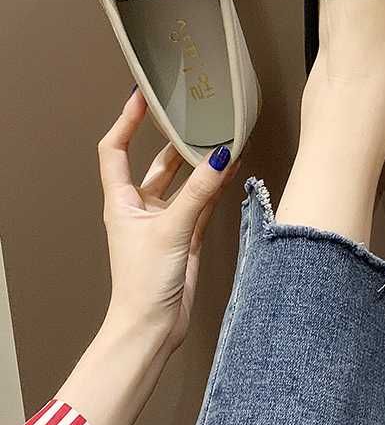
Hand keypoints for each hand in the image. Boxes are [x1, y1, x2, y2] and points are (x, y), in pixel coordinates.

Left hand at [57, 89, 238, 424]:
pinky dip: (215, 185)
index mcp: (121, 201)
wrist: (153, 327)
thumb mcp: (171, 229)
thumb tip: (221, 155)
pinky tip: (231, 169)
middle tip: (194, 114)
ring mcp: (165, 220)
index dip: (126, 122)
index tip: (142, 97)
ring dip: (201, 163)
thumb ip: (199, 191)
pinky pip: (202, 200)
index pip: (115, 151)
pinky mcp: (185, 234)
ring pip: (184, 181)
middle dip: (174, 139)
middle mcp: (141, 206)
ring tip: (222, 138)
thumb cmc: (143, 283)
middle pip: (156, 162)